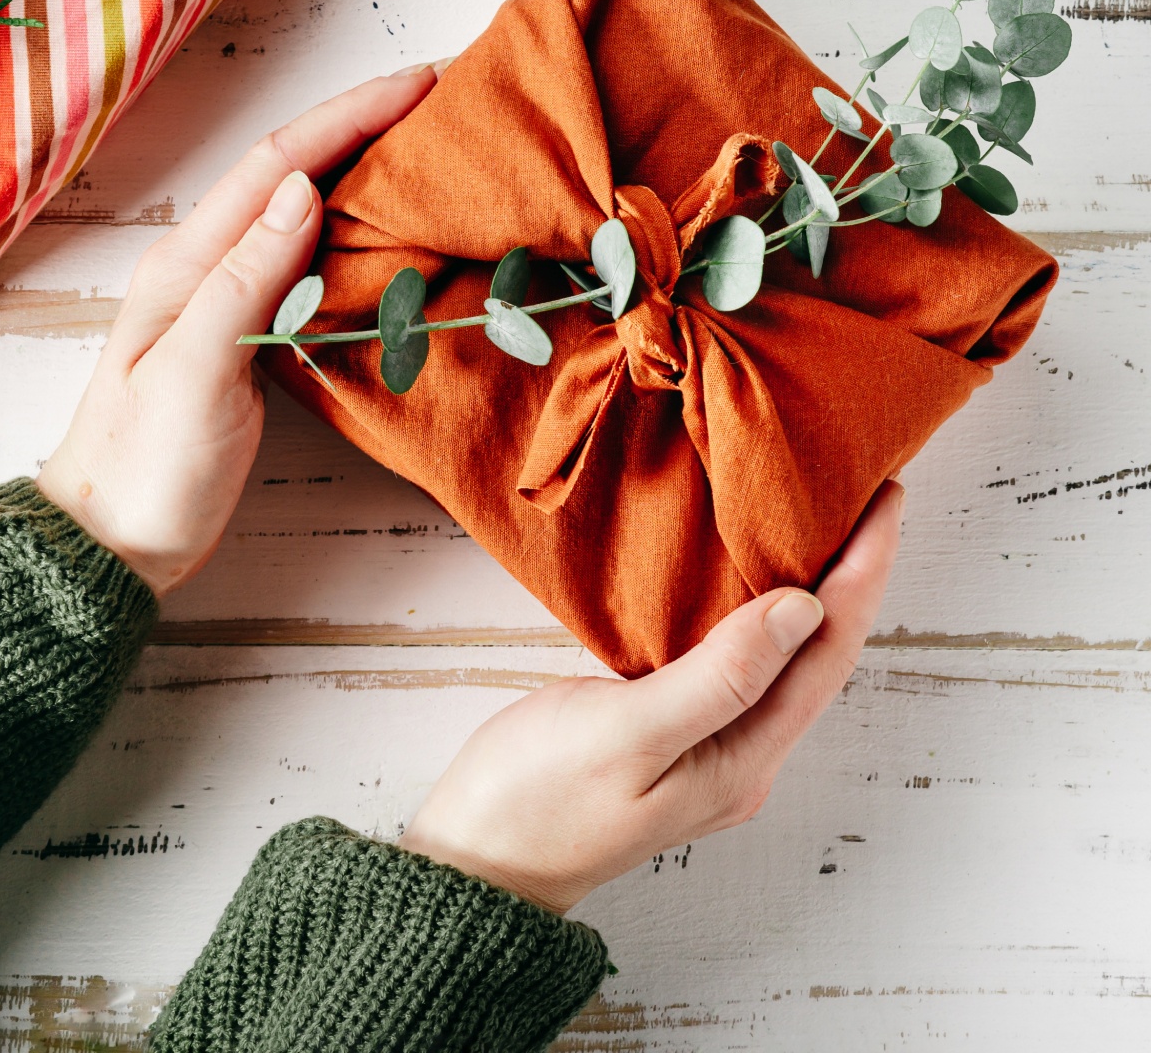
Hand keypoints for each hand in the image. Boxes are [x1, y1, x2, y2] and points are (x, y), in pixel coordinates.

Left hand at [37, 63, 441, 597]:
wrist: (116, 539)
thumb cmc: (145, 465)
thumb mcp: (192, 373)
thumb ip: (243, 280)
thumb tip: (303, 191)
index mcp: (188, 262)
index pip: (279, 166)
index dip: (349, 117)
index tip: (419, 86)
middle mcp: (210, 265)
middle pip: (295, 172)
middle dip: (364, 126)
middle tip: (440, 103)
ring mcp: (232, 299)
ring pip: (308, 212)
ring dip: (365, 172)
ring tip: (430, 152)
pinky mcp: (254, 335)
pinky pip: (313, 263)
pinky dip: (358, 233)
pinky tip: (393, 233)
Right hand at [398, 481, 903, 913]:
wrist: (474, 861)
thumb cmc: (537, 801)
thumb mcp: (627, 735)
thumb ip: (719, 677)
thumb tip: (802, 610)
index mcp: (743, 761)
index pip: (829, 654)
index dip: (863, 574)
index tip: (883, 501)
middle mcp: (742, 756)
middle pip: (820, 655)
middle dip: (851, 575)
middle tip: (866, 495)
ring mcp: (709, 746)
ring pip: (781, 655)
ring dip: (810, 587)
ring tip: (823, 521)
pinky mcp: (673, 729)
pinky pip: (737, 658)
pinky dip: (755, 607)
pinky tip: (747, 574)